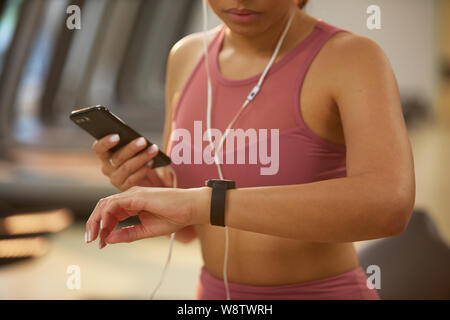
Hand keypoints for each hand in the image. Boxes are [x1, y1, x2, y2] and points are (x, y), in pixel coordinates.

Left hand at [84, 186, 209, 247]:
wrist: (191, 208)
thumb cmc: (175, 217)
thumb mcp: (147, 230)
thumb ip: (128, 234)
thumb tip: (108, 239)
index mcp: (133, 203)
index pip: (110, 212)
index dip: (102, 227)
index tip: (100, 243)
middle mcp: (130, 196)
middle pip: (104, 206)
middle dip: (94, 223)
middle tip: (91, 240)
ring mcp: (133, 194)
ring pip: (105, 204)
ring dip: (97, 220)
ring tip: (95, 236)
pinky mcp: (137, 196)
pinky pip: (114, 204)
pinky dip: (106, 216)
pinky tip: (105, 228)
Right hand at [92, 134, 171, 190]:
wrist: (151, 178)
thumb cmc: (139, 155)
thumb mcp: (134, 147)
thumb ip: (130, 140)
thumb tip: (137, 138)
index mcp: (104, 154)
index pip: (98, 148)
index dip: (105, 142)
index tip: (117, 136)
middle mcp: (106, 167)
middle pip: (116, 157)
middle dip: (131, 148)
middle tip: (143, 141)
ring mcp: (114, 179)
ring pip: (126, 167)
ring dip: (141, 158)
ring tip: (153, 150)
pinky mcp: (124, 188)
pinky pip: (132, 179)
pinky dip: (142, 170)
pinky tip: (151, 163)